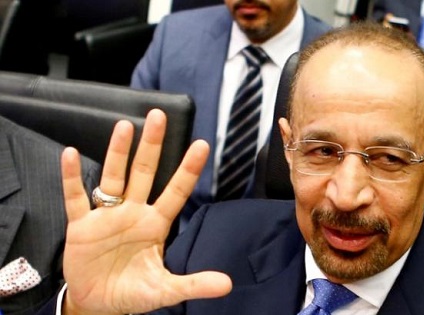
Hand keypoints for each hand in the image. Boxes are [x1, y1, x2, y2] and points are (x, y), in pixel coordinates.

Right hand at [60, 109, 231, 314]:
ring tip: (124, 127)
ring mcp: (106, 217)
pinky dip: (72, 178)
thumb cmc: (132, 292)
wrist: (97, 305)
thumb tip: (227, 284)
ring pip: (113, 177)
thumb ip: (193, 284)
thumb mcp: (165, 290)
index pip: (176, 191)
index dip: (188, 169)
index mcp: (155, 224)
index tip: (202, 144)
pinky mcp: (81, 226)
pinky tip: (69, 155)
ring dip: (117, 153)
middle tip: (158, 116)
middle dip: (151, 146)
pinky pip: (75, 198)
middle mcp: (132, 213)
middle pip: (144, 172)